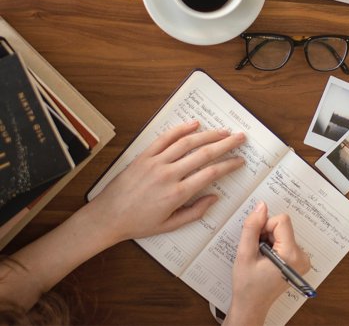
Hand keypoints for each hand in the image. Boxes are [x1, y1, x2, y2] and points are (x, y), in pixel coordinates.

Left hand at [89, 121, 245, 243]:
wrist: (107, 216)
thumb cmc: (138, 223)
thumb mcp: (170, 225)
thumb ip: (195, 212)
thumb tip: (214, 198)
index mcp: (177, 194)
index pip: (210, 174)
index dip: (228, 165)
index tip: (239, 161)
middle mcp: (168, 175)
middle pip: (204, 154)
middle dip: (226, 144)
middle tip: (240, 138)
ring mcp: (155, 163)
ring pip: (187, 143)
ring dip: (208, 134)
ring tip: (223, 131)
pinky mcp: (144, 156)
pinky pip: (165, 138)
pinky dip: (180, 129)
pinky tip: (194, 124)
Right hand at [226, 201, 310, 325]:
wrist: (252, 305)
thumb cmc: (247, 285)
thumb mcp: (244, 254)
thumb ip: (252, 227)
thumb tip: (261, 206)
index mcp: (291, 255)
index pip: (281, 221)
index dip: (265, 226)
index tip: (257, 242)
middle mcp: (302, 256)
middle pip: (283, 226)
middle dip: (266, 234)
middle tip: (257, 252)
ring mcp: (302, 259)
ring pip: (283, 232)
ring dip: (269, 240)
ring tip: (261, 258)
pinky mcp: (299, 260)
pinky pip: (285, 240)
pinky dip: (274, 245)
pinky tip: (266, 259)